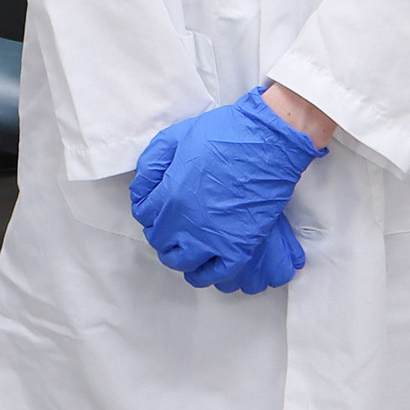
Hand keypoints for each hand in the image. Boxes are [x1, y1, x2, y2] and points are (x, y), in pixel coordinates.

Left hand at [130, 86, 326, 289]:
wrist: (268, 141)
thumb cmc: (224, 134)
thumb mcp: (175, 137)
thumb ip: (152, 164)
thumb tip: (141, 189)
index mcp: (170, 195)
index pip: (144, 215)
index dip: (148, 210)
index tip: (155, 207)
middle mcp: (187, 223)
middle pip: (160, 242)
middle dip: (161, 232)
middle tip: (170, 224)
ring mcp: (213, 239)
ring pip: (183, 263)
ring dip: (179, 255)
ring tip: (185, 245)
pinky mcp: (240, 248)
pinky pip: (216, 275)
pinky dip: (205, 274)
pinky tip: (203, 266)